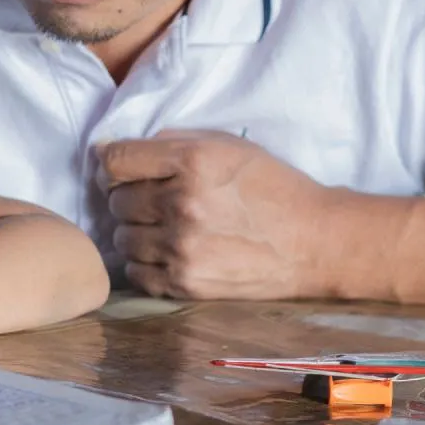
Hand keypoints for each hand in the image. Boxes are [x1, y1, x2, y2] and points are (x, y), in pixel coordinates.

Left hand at [96, 129, 340, 300]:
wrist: (314, 242)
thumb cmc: (271, 186)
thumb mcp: (228, 145)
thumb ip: (172, 142)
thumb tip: (112, 149)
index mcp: (192, 161)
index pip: (115, 160)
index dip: (110, 162)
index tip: (117, 169)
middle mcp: (183, 203)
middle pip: (115, 200)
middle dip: (127, 196)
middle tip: (152, 199)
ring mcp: (183, 247)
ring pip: (122, 237)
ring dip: (135, 230)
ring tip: (164, 227)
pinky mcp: (186, 282)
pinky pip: (136, 272)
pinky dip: (144, 262)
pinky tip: (167, 252)